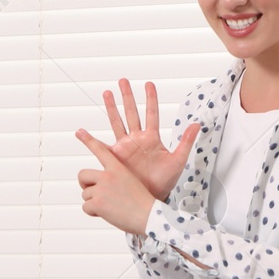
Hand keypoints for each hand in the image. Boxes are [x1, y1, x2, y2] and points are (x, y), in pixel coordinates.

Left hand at [77, 129, 157, 235]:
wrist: (149, 216)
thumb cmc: (143, 201)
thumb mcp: (131, 181)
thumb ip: (116, 179)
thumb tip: (103, 184)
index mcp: (117, 168)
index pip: (100, 150)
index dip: (88, 140)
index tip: (79, 131)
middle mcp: (108, 175)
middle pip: (83, 175)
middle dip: (85, 185)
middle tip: (94, 192)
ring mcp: (102, 188)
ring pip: (85, 194)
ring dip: (93, 202)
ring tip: (109, 206)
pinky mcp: (98, 202)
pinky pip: (86, 207)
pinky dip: (93, 213)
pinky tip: (107, 213)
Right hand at [101, 80, 200, 200]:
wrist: (152, 198)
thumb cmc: (165, 182)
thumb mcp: (178, 160)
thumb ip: (186, 142)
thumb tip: (197, 124)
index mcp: (152, 138)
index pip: (152, 114)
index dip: (150, 99)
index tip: (148, 84)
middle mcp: (137, 140)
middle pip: (132, 113)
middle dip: (127, 97)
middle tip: (123, 81)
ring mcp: (125, 147)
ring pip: (117, 123)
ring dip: (112, 108)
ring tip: (107, 93)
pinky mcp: (115, 158)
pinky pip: (100, 147)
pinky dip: (90, 140)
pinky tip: (81, 132)